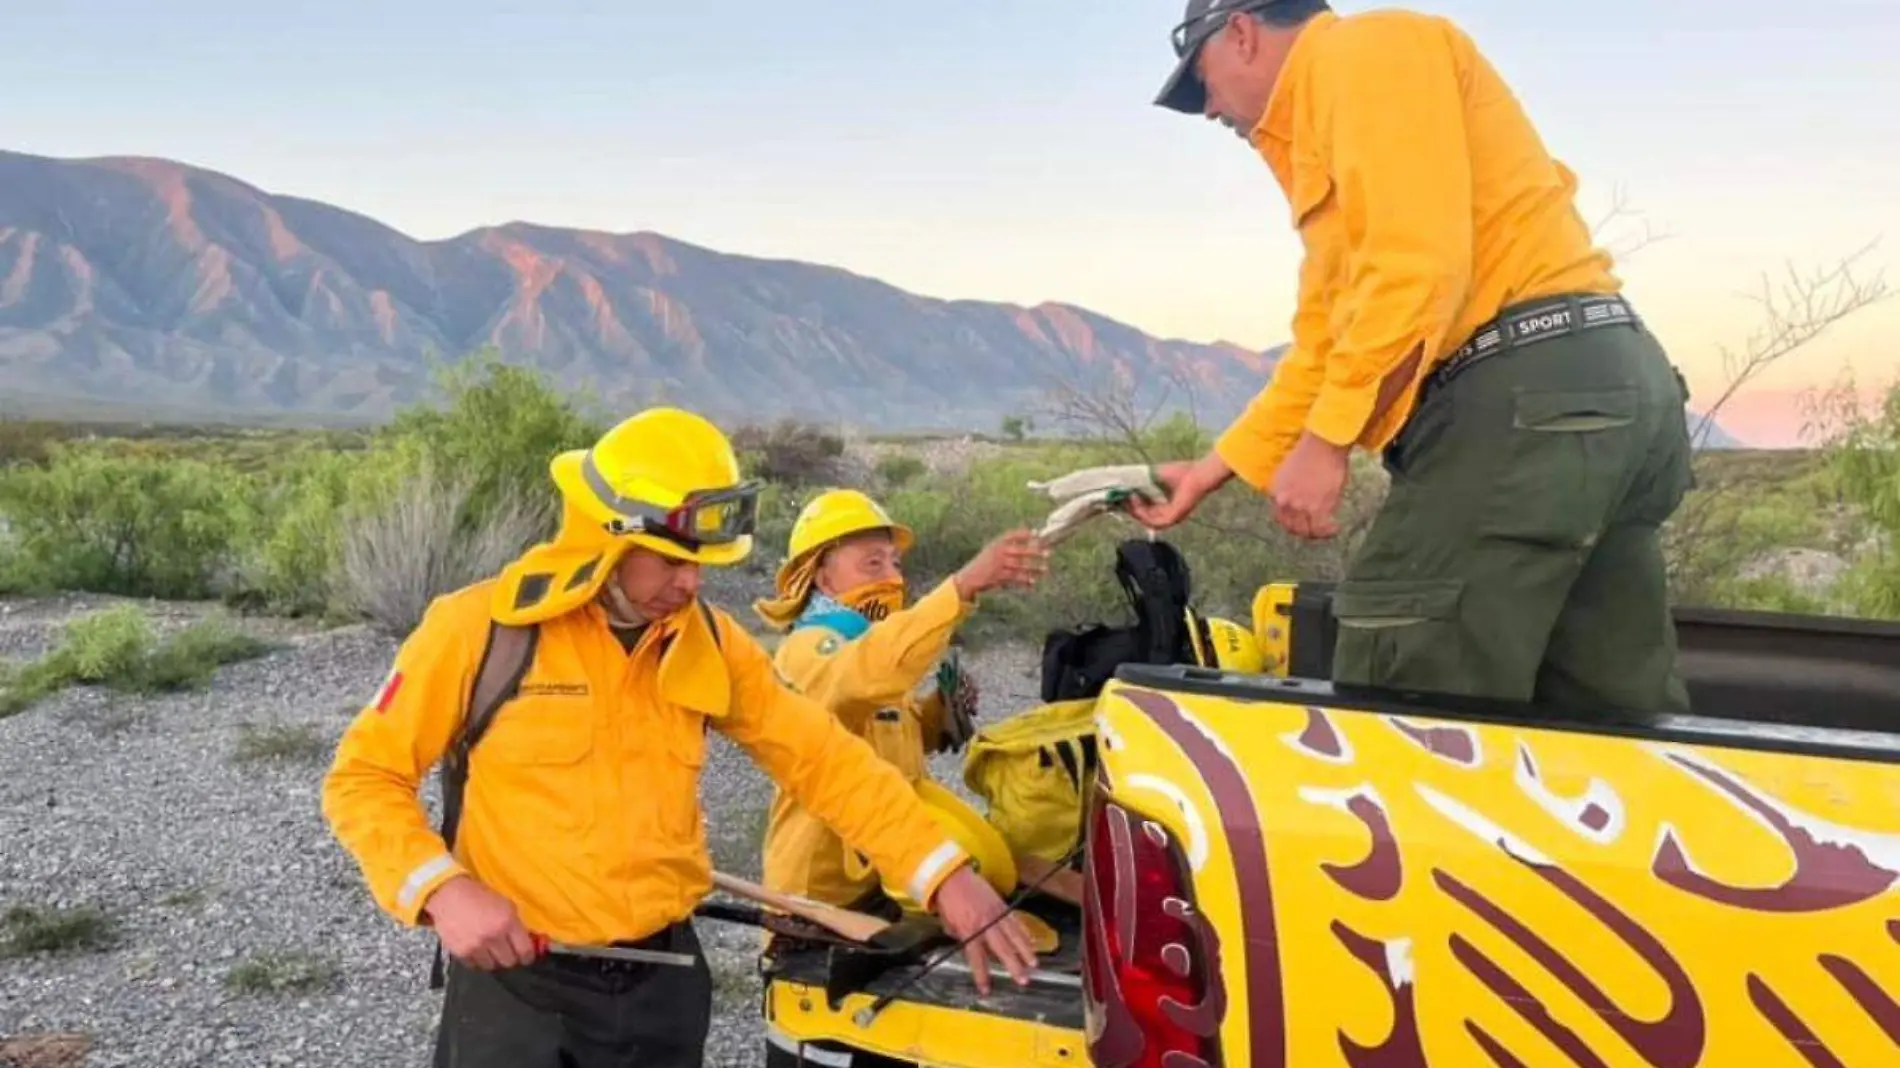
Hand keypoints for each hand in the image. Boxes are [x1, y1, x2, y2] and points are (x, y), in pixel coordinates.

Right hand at [422, 875, 539, 970]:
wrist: (449, 895)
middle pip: (509, 961)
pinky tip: (475, 948)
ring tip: (488, 948)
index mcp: (507, 921)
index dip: (527, 956)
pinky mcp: (461, 952)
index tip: (526, 958)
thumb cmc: (479, 897)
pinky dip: (476, 960)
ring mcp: (476, 946)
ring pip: (492, 966)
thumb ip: (517, 925)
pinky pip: (474, 966)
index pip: (525, 950)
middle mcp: (493, 936)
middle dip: (510, 957)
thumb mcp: (506, 905)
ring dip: (492, 959)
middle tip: (507, 951)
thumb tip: (528, 942)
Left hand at [930, 864, 1036, 995]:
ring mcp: (996, 914)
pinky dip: (1024, 932)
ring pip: (1014, 935)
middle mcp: (985, 924)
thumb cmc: (948, 900)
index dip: (982, 975)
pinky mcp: (1002, 905)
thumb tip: (967, 944)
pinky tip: (1032, 942)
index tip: (986, 990)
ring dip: (1025, 951)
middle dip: (1014, 966)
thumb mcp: (948, 923)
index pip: (977, 958)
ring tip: (1034, 964)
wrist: (953, 875)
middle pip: (1002, 949)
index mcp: (969, 930)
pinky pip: (1015, 921)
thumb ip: (960, 936)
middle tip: (1023, 980)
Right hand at [953, 529, 1049, 600]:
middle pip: (1020, 551)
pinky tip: (1033, 582)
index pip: (1012, 535)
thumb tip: (1029, 541)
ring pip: (1020, 567)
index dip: (1025, 534)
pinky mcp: (998, 577)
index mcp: (996, 544)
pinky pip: (1015, 579)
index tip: (1037, 534)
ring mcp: (998, 565)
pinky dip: (1024, 581)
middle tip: (1048, 553)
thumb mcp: (992, 549)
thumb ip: (1007, 545)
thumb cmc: (985, 562)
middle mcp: (998, 553)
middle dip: (1035, 552)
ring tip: (1045, 569)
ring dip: (1034, 568)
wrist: (969, 577)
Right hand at [1125, 453, 1233, 530]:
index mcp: (1166, 506)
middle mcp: (1169, 515)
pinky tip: (1135, 499)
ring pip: (1147, 521)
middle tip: (1119, 499)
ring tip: (1126, 499)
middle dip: (1130, 509)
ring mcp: (1171, 519)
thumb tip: (1125, 481)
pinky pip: (1153, 521)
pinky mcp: (1172, 518)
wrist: (1198, 474)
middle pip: (1144, 517)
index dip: (1132, 505)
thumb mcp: (1157, 476)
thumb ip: (1143, 481)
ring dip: (1134, 511)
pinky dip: (1142, 512)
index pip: (1146, 510)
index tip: (1121, 496)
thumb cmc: (1182, 473)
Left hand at [1269, 432, 1350, 538]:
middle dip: (1305, 531)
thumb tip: (1300, 502)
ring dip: (1318, 533)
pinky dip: (1329, 531)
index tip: (1303, 525)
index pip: (1280, 518)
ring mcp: (1300, 506)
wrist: (1322, 445)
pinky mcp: (1316, 508)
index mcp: (1276, 492)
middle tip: (1316, 530)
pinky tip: (1336, 528)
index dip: (1293, 524)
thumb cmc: (1311, 452)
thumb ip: (1290, 489)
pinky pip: (1321, 528)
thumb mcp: (1289, 471)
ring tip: (1328, 530)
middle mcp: (1285, 502)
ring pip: (1307, 531)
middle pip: (1293, 528)